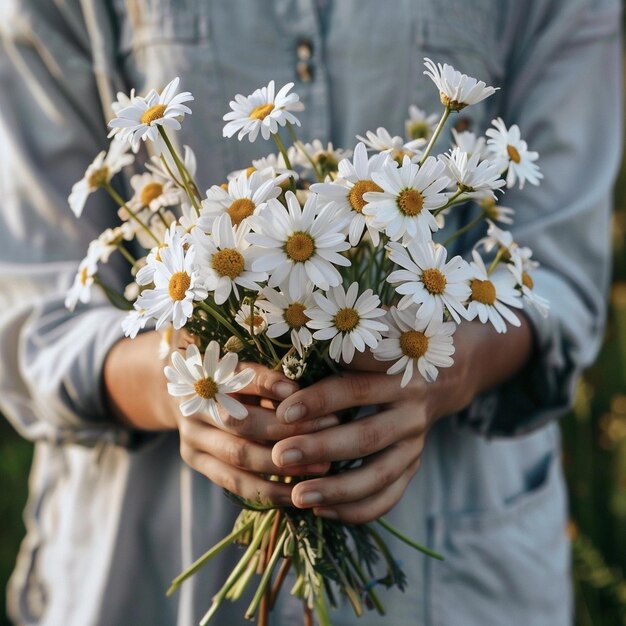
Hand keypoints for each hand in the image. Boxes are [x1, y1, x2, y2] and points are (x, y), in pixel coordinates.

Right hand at [176, 361, 338, 505]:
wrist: (185, 395)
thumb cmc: (233, 378)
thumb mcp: (249, 370)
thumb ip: (271, 381)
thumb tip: (306, 395)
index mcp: (210, 373)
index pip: (242, 377)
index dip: (270, 385)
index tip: (301, 392)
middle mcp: (195, 405)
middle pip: (241, 420)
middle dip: (287, 428)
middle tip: (329, 429)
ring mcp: (192, 436)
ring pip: (239, 455)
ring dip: (283, 464)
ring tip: (321, 466)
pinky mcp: (196, 462)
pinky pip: (235, 483)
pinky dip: (268, 490)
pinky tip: (297, 494)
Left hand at [271, 319, 532, 522]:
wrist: (448, 368)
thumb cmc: (393, 343)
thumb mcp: (377, 327)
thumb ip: (344, 336)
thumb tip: (294, 333)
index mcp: (398, 367)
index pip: (356, 384)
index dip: (319, 399)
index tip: (282, 410)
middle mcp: (412, 405)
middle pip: (366, 434)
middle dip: (320, 448)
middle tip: (280, 456)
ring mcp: (416, 439)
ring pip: (379, 472)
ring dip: (338, 489)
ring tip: (298, 497)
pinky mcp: (415, 462)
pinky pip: (389, 494)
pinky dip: (357, 508)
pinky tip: (322, 510)